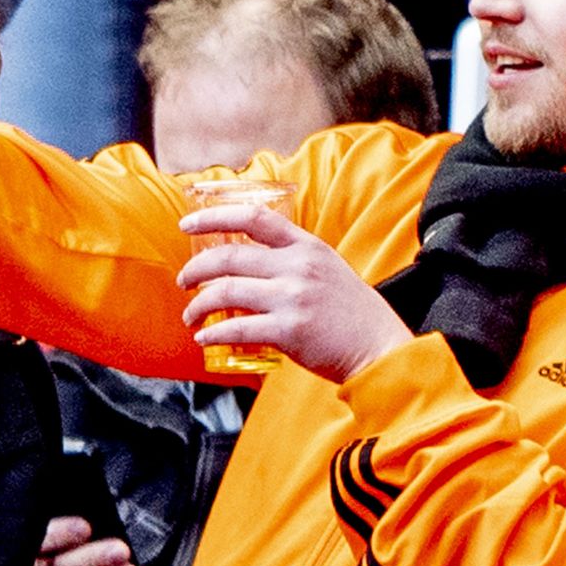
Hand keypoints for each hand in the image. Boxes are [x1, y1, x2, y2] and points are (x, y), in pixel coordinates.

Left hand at [177, 197, 405, 381]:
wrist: (380, 349)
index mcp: (308, 247)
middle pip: (229, 256)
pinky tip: (205, 337)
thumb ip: (296, 262)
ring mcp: (293, 298)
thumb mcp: (330, 271)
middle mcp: (298, 267)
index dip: (214, 216)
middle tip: (185, 281)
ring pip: (225, 292)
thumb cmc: (355, 316)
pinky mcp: (288, 330)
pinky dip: (213, 332)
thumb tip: (253, 265)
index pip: (254, 217)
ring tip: (191, 315)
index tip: (188, 222)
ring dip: (199, 304)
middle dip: (196, 269)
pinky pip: (236, 328)